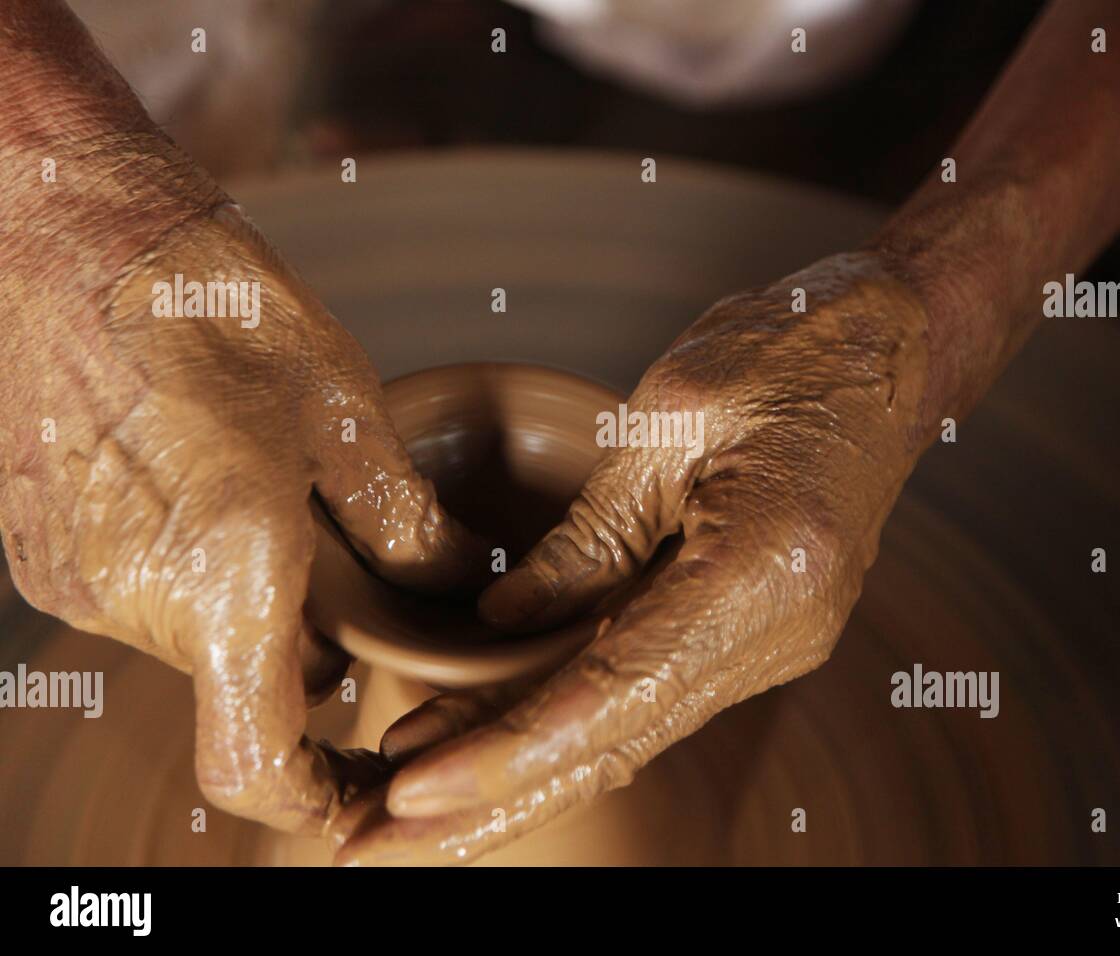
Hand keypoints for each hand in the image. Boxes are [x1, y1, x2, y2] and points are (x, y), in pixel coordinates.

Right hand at [0, 197, 480, 833]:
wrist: (65, 228)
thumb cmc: (210, 298)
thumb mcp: (344, 405)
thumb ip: (403, 524)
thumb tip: (455, 586)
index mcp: (228, 570)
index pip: (257, 767)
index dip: (318, 804)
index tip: (366, 788)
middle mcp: (140, 598)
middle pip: (248, 694)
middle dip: (312, 655)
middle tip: (352, 574)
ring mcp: (78, 582)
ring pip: (201, 647)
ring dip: (255, 608)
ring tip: (282, 506)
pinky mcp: (44, 554)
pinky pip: (147, 605)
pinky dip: (199, 580)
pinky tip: (218, 492)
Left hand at [331, 251, 929, 863]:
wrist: (890, 345)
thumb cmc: (788, 352)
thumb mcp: (668, 421)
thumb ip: (589, 538)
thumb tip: (505, 627)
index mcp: (764, 570)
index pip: (614, 692)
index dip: (508, 752)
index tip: (410, 790)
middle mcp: (779, 633)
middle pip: (617, 743)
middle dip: (494, 802)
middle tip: (378, 845)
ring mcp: (774, 642)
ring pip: (628, 733)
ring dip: (520, 777)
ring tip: (407, 809)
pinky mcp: (754, 631)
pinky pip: (648, 694)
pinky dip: (567, 726)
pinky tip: (492, 745)